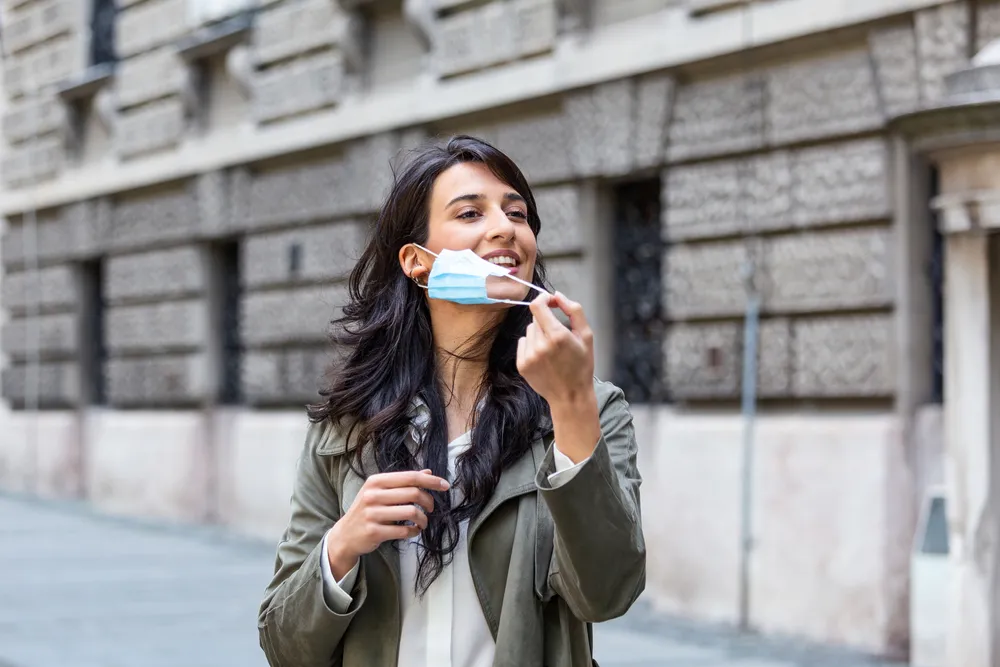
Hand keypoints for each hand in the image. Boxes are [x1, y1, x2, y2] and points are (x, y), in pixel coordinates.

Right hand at [326, 469, 448, 578]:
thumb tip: (427, 472)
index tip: (445, 485)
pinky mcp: (374, 532)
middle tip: (431, 508)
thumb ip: (403, 482)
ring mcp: (372, 514)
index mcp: (376, 482)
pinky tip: (414, 531)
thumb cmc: (367, 510)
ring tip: (423, 522)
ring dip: (423, 519)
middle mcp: (372, 495)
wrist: (345, 535)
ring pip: (411, 512)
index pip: (410, 477)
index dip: (431, 480)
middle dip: (428, 501)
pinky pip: (404, 531)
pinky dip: (414, 531)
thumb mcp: (380, 491)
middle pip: (413, 493)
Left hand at [516, 291, 595, 407]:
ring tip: (552, 349)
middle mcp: (540, 345)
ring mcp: (529, 356)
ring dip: (539, 334)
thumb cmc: (582, 365)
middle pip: (536, 319)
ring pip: (529, 331)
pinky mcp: (521, 365)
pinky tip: (543, 357)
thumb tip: (557, 295)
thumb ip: (574, 310)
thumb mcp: (586, 336)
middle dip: (546, 321)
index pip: (537, 306)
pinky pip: (523, 343)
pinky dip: (531, 346)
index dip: (543, 299)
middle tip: (558, 336)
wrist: (571, 396)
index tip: (550, 301)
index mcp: (557, 335)